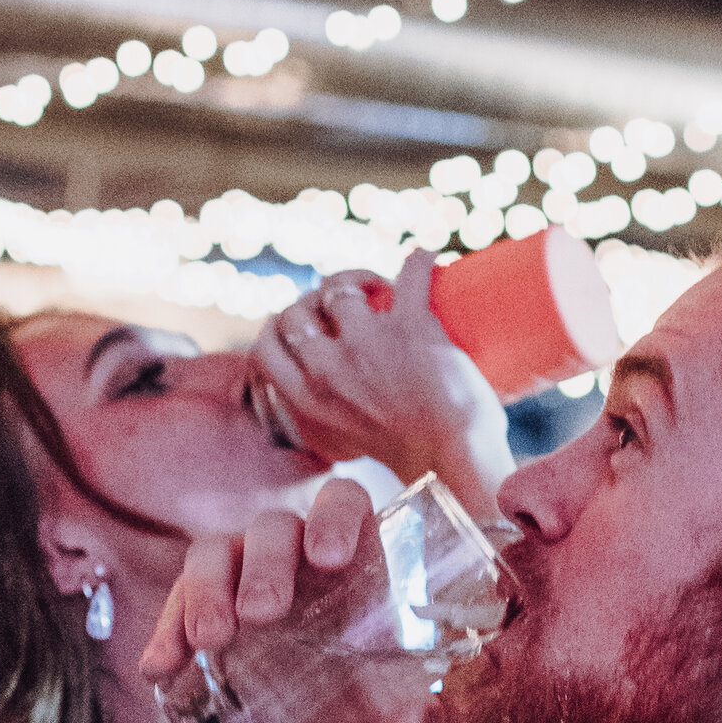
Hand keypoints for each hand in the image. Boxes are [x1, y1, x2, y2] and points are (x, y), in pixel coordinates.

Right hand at [140, 476, 379, 689]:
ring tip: (210, 640)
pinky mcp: (204, 606)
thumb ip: (420, 714)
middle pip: (271, 529)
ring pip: (213, 554)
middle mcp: (293, 549)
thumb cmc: (374, 676)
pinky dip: (165, 633)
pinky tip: (159, 668)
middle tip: (262, 614)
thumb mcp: (400, 696)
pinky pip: (176, 603)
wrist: (333, 704)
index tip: (329, 558)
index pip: (342, 501)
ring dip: (206, 591)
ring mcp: (240, 572)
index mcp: (351, 548)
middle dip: (264, 567)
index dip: (334, 518)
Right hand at [248, 253, 510, 508]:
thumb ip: (329, 419)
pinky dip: (420, 260)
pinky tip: (427, 258)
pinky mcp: (410, 326)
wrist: (455, 465)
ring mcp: (365, 343)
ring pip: (341, 286)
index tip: (306, 325)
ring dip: (359, 278)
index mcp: (306, 400)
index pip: (267, 347)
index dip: (282, 328)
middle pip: (297, 311)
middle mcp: (326, 369)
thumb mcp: (346, 442)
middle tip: (348, 305)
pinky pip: (410, 274)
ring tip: (382, 284)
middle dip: (316, 301)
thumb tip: (327, 400)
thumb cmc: (412, 459)